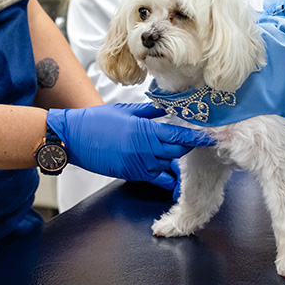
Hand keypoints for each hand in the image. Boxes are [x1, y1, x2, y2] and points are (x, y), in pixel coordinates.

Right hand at [46, 103, 213, 189]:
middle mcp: (144, 150)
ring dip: (177, 160)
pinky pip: (156, 178)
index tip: (210, 136)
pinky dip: (166, 174)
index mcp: (144, 131)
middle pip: (177, 152)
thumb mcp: (127, 111)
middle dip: (189, 147)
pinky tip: (173, 170)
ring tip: (186, 153)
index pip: (178, 136)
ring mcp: (138, 165)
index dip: (196, 137)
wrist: (74, 139)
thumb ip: (150, 111)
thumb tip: (168, 106)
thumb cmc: (97, 121)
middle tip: (201, 142)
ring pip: (168, 166)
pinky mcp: (132, 175)